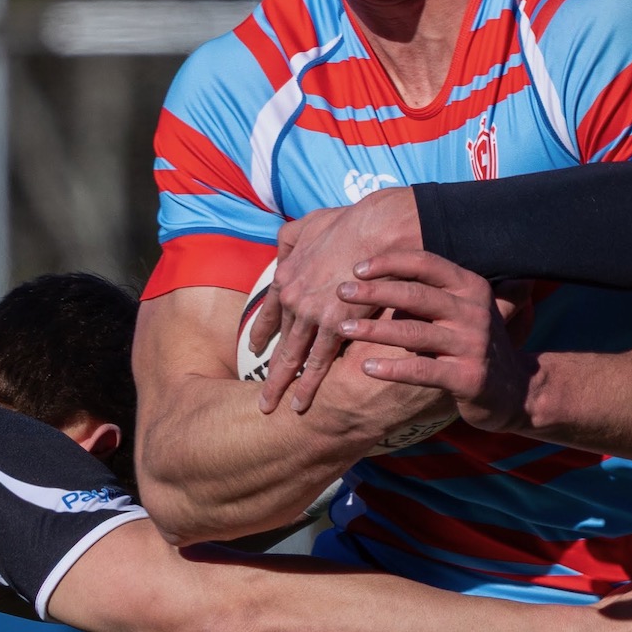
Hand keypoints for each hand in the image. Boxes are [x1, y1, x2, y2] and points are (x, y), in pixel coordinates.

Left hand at [254, 188, 423, 414]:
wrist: (376, 228)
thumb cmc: (348, 222)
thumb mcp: (306, 223)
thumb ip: (289, 239)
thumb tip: (282, 249)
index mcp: (286, 275)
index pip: (270, 312)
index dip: (262, 332)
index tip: (255, 348)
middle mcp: (293, 299)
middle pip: (279, 342)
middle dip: (269, 372)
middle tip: (260, 396)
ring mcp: (312, 315)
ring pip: (293, 358)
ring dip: (282, 385)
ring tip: (271, 408)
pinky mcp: (335, 326)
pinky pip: (319, 363)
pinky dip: (309, 385)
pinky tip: (301, 404)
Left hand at [333, 251, 531, 433]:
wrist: (517, 391)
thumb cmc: (474, 345)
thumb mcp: (463, 311)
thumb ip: (432, 293)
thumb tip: (380, 274)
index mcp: (471, 287)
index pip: (426, 264)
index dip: (390, 262)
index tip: (357, 268)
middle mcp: (475, 311)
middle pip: (415, 295)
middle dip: (374, 292)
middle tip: (340, 292)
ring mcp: (473, 345)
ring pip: (414, 332)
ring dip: (374, 330)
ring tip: (343, 329)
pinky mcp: (469, 378)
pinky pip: (422, 370)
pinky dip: (392, 368)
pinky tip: (366, 368)